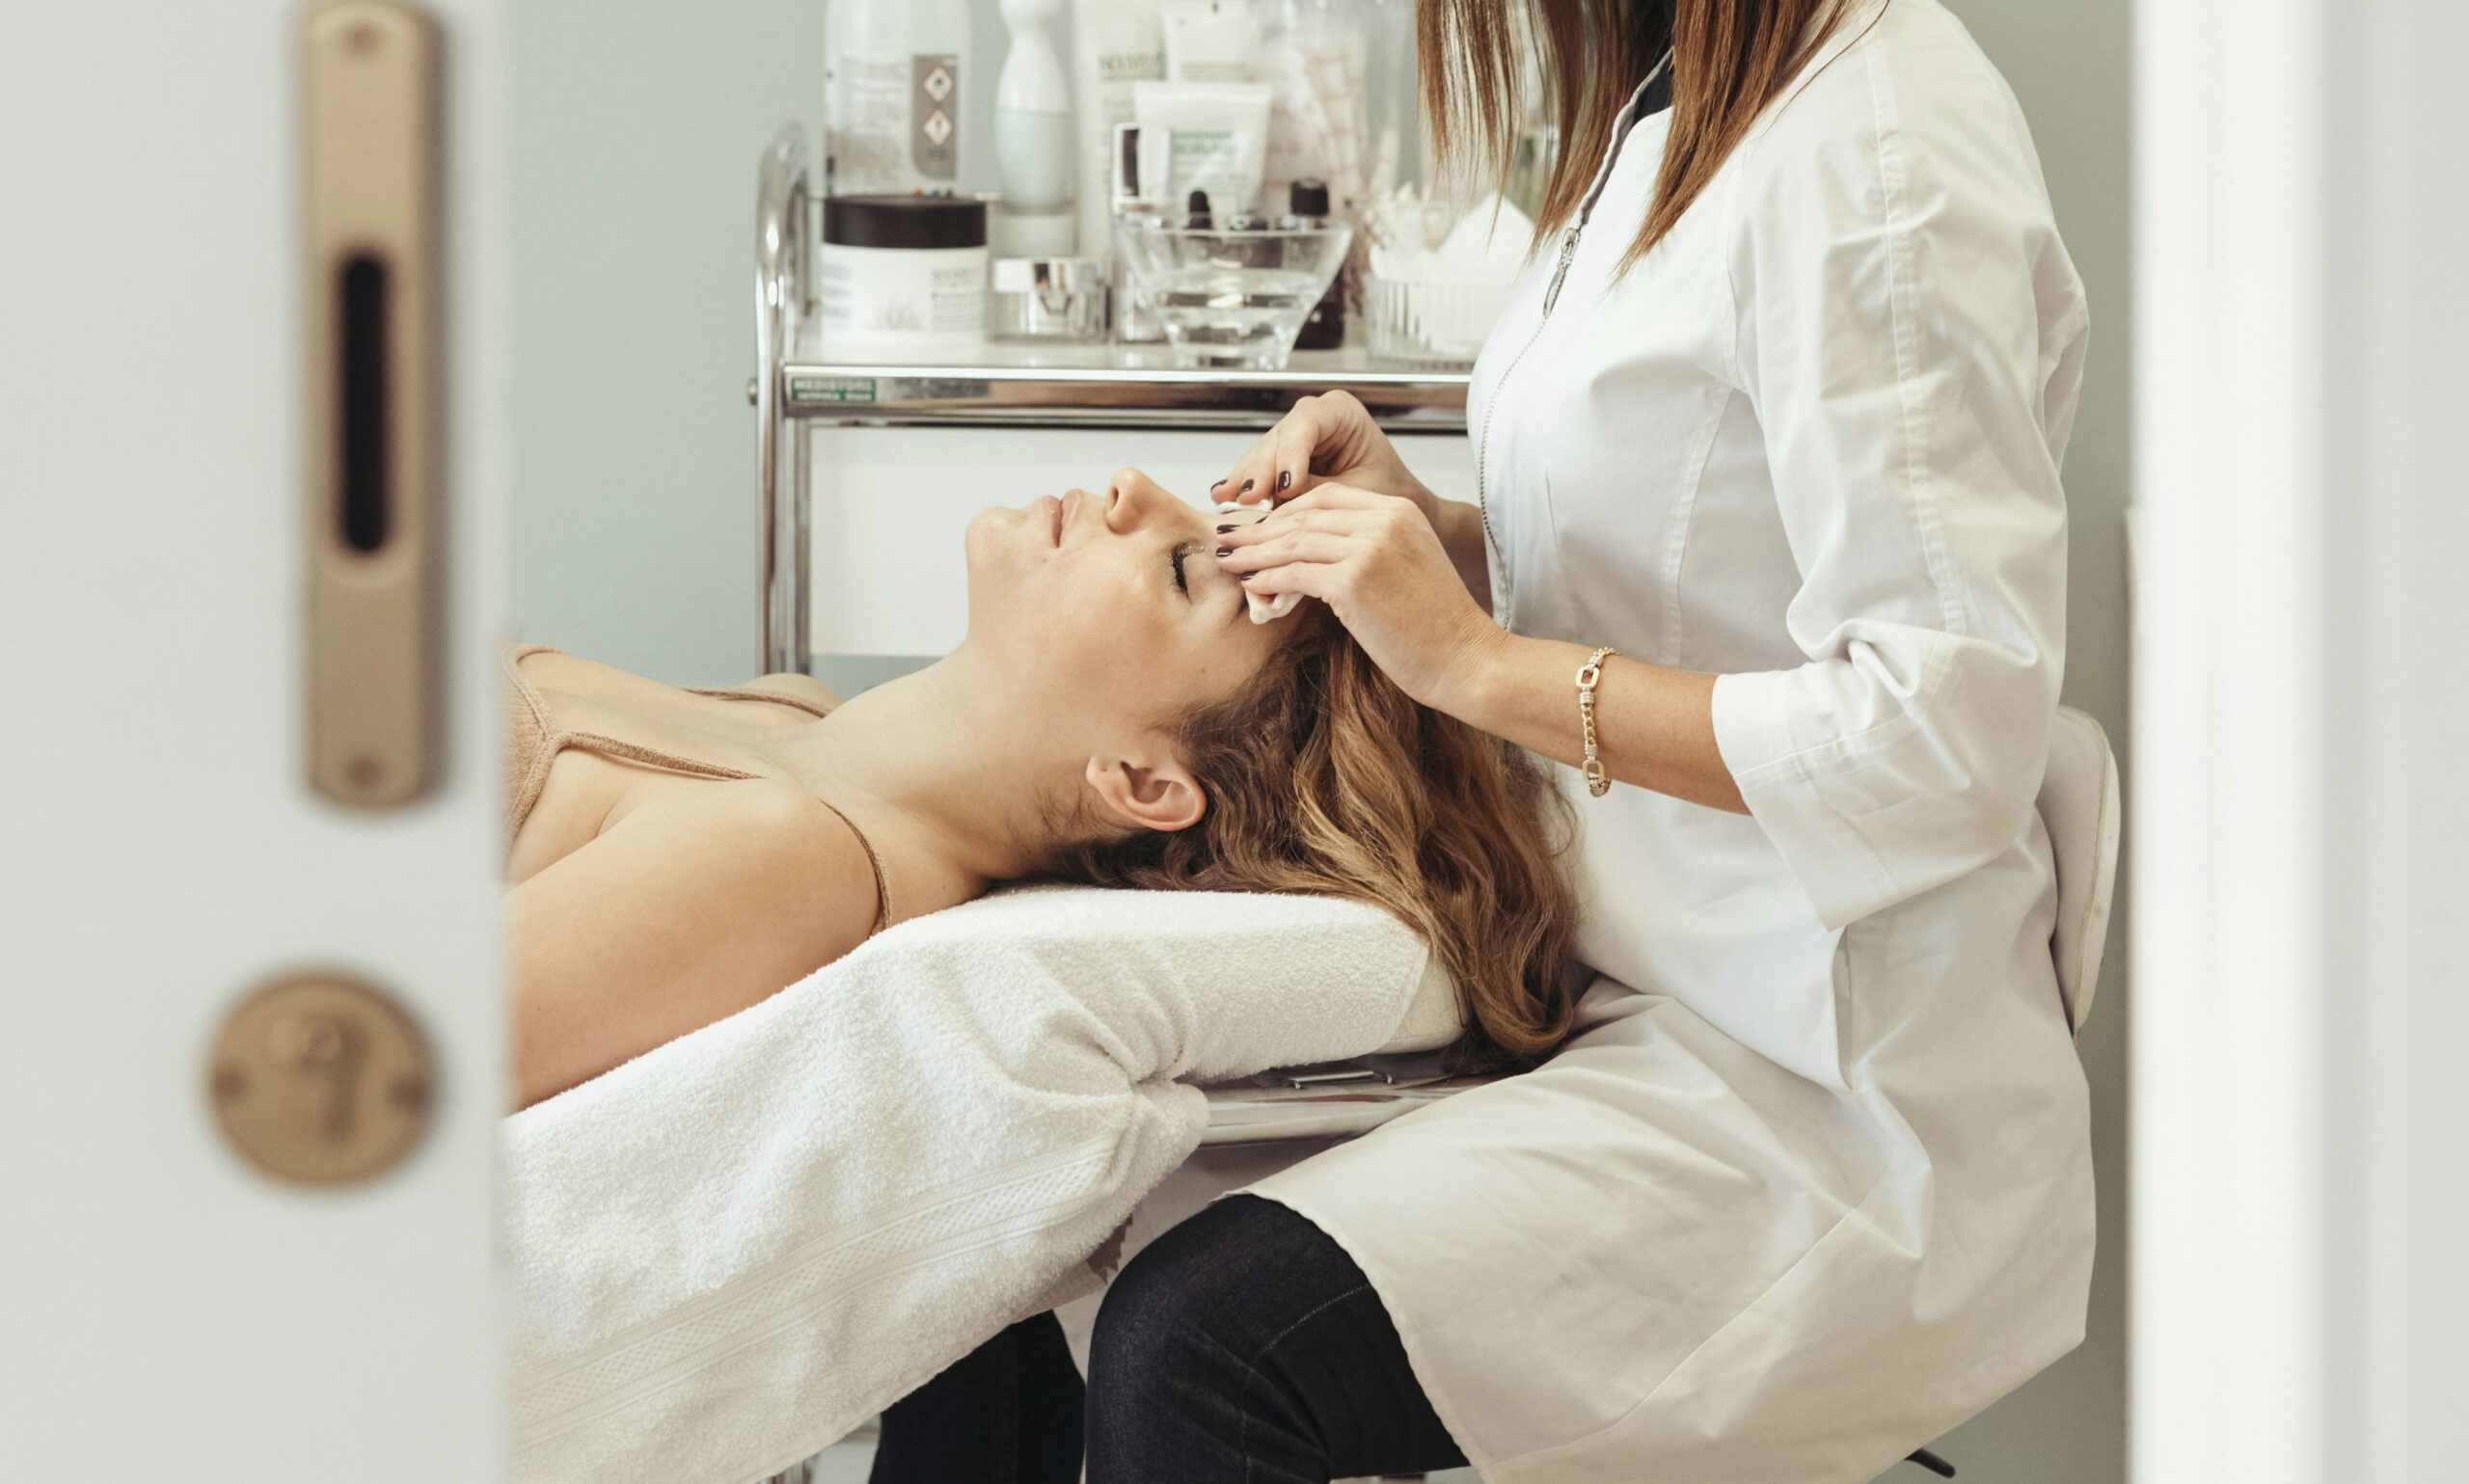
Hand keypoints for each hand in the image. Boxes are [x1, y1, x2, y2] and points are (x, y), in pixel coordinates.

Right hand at [1211, 390, 1436, 519]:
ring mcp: (1294, 435)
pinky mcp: (1280, 456)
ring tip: (1226, 498)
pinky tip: (1222, 495)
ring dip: (1246, 479)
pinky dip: (1244, 484)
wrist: (1385, 507)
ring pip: (1263, 453)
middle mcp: (1314, 416)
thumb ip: (1317, 491)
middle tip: (1250, 497)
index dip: (1290, 454)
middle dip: (1262, 470)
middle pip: (1278, 438)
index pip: (1307, 424)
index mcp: (1342, 411)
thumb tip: (1279, 501)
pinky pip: (1259, 468)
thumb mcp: (1355, 492)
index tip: (1286, 486)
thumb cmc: (1382, 492)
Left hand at [1215, 482, 1503, 712]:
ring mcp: (1369, 548)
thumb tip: (1311, 559)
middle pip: (1303, 516)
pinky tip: (1250, 585)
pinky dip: (1266, 579)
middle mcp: (1384, 520)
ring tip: (1227, 560)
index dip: (1285, 511)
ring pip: (1293, 542)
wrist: (1467, 660)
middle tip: (1228, 539)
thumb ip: (1366, 551)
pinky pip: (1294, 573)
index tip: (1259, 527)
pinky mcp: (1354, 581)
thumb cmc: (1436, 628)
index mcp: (1400, 511)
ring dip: (1253, 553)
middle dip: (1259, 529)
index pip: (1327, 497)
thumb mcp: (1406, 569)